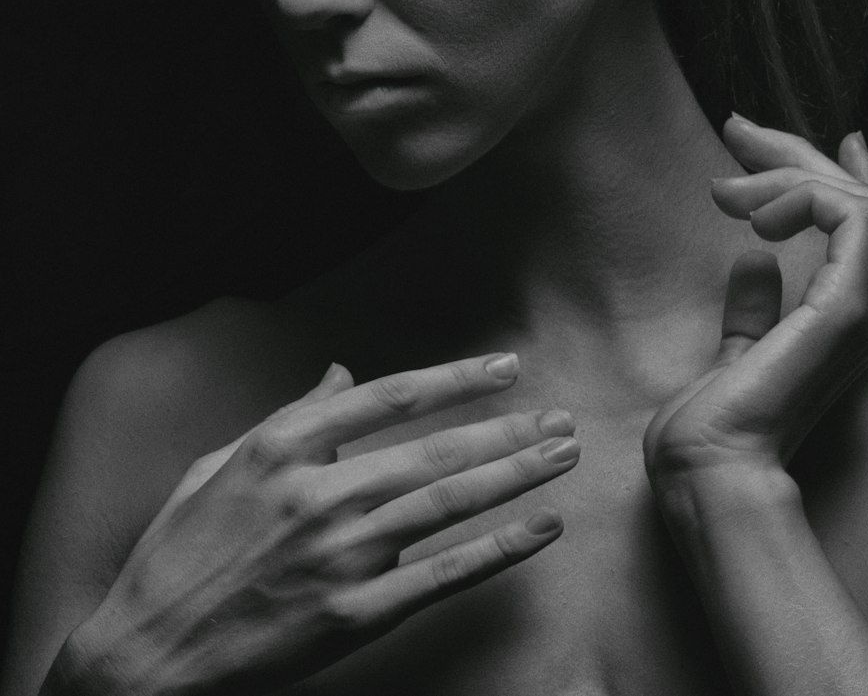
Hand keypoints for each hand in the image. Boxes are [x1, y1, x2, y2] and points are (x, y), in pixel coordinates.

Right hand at [67, 355, 577, 695]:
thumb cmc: (176, 556)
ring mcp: (340, 555)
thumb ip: (289, 415)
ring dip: (516, 476)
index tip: (506, 367)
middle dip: (508, 430)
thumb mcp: (219, 463)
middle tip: (560, 418)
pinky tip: (542, 527)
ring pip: (450, 502)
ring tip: (564, 456)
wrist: (145, 659)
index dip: (457, 378)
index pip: (393, 396)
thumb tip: (339, 370)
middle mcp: (320, 492)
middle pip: (437, 448)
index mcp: (283, 446)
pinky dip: (500, 548)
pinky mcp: (355, 615)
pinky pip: (444, 574)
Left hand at [644, 116, 867, 500]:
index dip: (851, 177)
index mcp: (841, 319)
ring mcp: (860, 311)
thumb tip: (753, 262)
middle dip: (799, 155)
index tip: (830, 137)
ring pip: (859, 200)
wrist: (708, 468)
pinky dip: (802, 194)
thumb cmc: (713, 425)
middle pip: (863, 204)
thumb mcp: (735, 351)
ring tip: (723, 186)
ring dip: (789, 170)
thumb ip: (751, 310)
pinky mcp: (844, 309)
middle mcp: (862, 311)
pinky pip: (850, 216)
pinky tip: (751, 212)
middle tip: (737, 130)